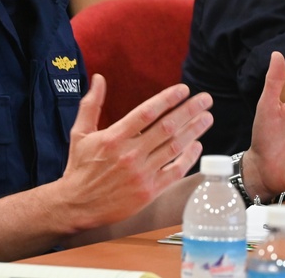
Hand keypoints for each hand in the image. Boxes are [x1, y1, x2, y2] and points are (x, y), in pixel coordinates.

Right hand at [57, 75, 211, 230]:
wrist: (77, 205)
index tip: (183, 90)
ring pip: (174, 148)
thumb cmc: (79, 168)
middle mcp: (130, 154)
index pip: (147, 113)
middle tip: (205, 100)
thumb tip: (98, 78)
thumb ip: (91, 104)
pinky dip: (188, 158)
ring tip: (207, 118)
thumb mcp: (80, 133)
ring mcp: (141, 174)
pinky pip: (174, 172)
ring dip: (194, 130)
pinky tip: (196, 146)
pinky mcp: (148, 192)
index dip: (168, 99)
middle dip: (189, 110)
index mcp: (114, 137)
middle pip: (167, 127)